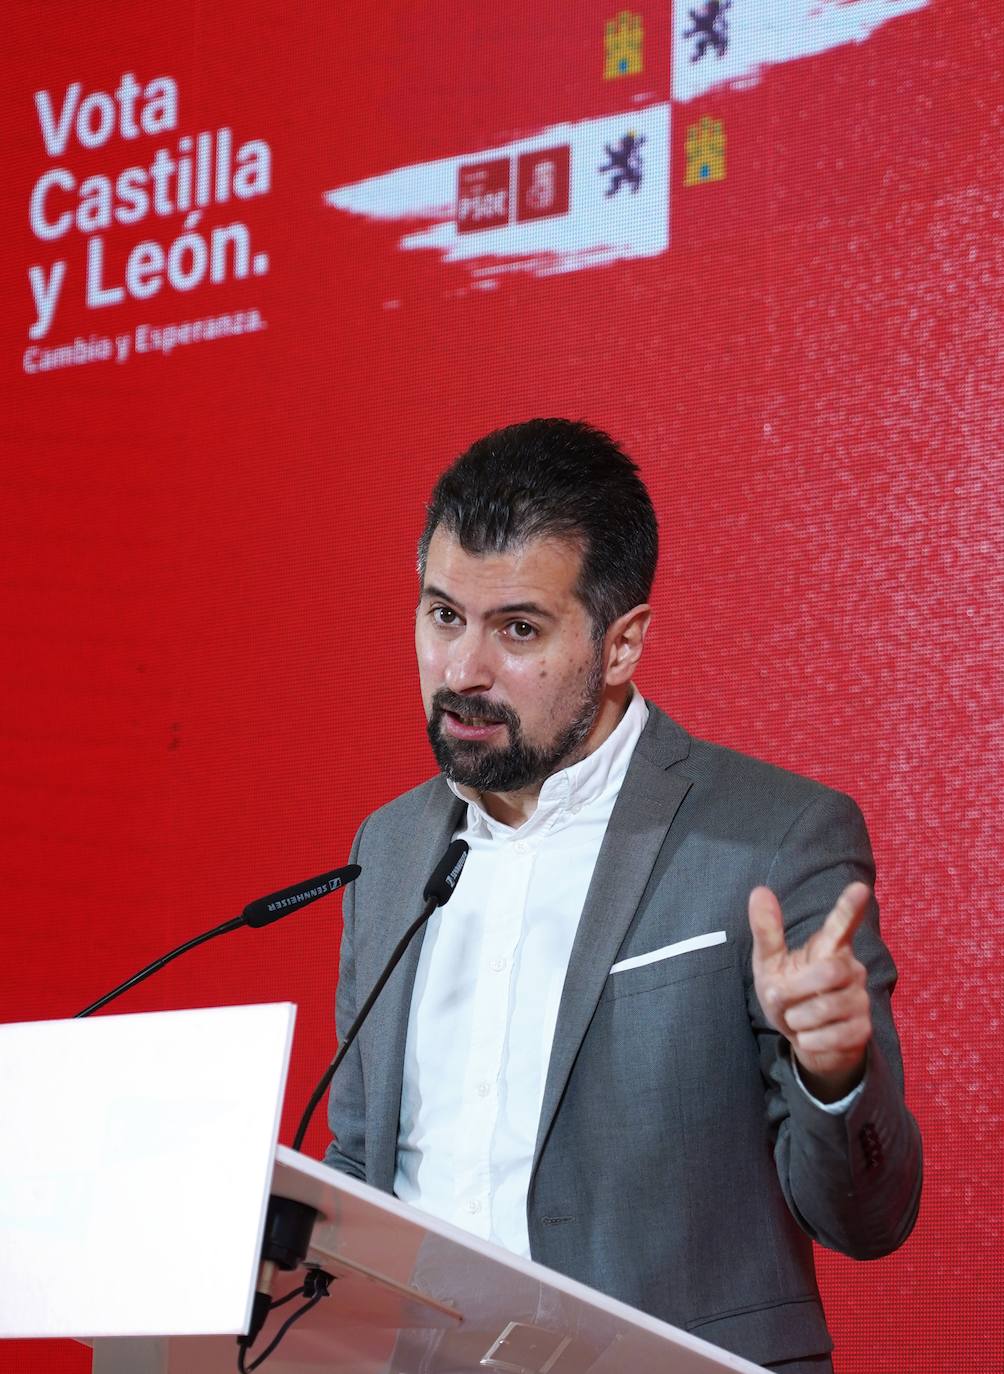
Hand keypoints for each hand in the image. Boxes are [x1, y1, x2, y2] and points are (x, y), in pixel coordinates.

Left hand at [748, 882, 872, 1101]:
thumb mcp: (770, 964)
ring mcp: (860, 999)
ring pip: (827, 1008)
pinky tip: (809, 1036)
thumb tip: (759, 890)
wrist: (806, 1041)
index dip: (850, 907)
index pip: (843, 924)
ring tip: (796, 1018)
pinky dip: (808, 1040)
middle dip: (795, 990)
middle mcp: (851, 969)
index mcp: (829, 948)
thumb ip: (767, 931)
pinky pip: (831, 1036)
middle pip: (830, 972)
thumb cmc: (789, 994)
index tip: (860, 888)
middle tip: (778, 997)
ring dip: (798, 1018)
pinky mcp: (863, 1029)